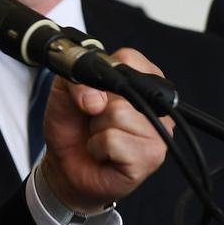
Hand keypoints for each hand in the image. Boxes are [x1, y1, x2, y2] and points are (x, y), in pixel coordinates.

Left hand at [40, 48, 173, 213]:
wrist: (65, 165)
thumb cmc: (72, 126)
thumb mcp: (64, 90)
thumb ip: (76, 78)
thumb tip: (96, 98)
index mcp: (140, 83)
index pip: (129, 59)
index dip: (101, 75)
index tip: (95, 93)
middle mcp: (155, 106)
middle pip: (122, 89)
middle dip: (96, 106)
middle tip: (95, 120)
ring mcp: (158, 132)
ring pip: (117, 114)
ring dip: (97, 129)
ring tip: (100, 137)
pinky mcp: (151, 156)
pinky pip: (113, 140)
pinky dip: (98, 146)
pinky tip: (103, 153)